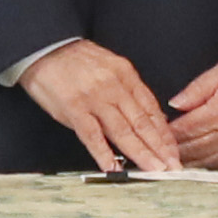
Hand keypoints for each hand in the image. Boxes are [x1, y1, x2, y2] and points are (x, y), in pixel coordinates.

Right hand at [22, 38, 180, 172]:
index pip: (151, 108)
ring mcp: (94, 98)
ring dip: (140, 153)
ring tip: (153, 169)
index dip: (164, 133)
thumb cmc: (76, 60)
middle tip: (172, 165)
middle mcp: (114, 86)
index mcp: (125, 74)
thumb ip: (128, 92)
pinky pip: (92, 135)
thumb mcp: (110, 67)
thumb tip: (149, 118)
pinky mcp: (74, 109)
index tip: (173, 150)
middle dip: (159, 147)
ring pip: (123, 130)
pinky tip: (114, 168)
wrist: (44, 47)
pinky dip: (104, 154)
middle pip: (141, 122)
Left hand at [165, 41, 217, 172]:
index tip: (152, 139)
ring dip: (192, 168)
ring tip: (176, 170)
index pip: (183, 132)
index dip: (165, 137)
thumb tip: (176, 103)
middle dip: (173, 156)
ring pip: (211, 165)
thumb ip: (198, 88)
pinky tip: (207, 172)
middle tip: (157, 159)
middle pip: (193, 153)